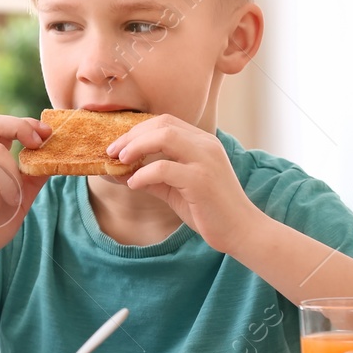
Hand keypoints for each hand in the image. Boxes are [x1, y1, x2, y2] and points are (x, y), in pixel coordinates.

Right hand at [0, 115, 51, 267]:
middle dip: (19, 127)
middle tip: (38, 142)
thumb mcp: (18, 199)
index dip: (22, 124)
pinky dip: (5, 185)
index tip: (45, 133)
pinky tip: (6, 201)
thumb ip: (31, 179)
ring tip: (14, 197)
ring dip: (14, 173)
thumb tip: (53, 160)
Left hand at [109, 114, 264, 253]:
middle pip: (162, 124)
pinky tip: (134, 184)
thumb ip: (150, 176)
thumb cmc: (208, 210)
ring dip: (136, 146)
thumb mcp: (175, 188)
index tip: (117, 144)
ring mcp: (205, 160)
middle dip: (131, 135)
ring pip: (164, 136)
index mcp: (202, 142)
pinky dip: (143, 174)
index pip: (165, 121)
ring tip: (120, 161)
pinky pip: (164, 168)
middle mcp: (206, 145)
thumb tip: (117, 171)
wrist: (241, 231)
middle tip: (111, 151)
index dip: (137, 129)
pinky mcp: (201, 180)